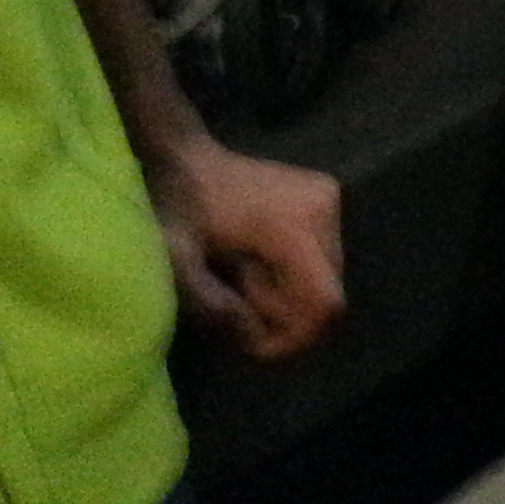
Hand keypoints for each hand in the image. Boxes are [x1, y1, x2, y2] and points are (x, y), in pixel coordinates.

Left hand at [151, 133, 344, 360]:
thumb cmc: (174, 208)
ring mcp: (330, 199)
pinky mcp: (327, 196)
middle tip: (237, 300)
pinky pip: (323, 256)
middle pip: (328, 292)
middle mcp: (325, 209)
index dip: (296, 336)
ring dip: (288, 293)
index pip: (325, 300)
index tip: (254, 345)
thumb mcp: (177, 264)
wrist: (183, 158)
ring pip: (327, 276)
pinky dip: (293, 272)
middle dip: (284, 313)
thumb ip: (214, 305)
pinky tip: (258, 260)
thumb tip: (254, 339)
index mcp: (293, 224)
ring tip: (243, 277)